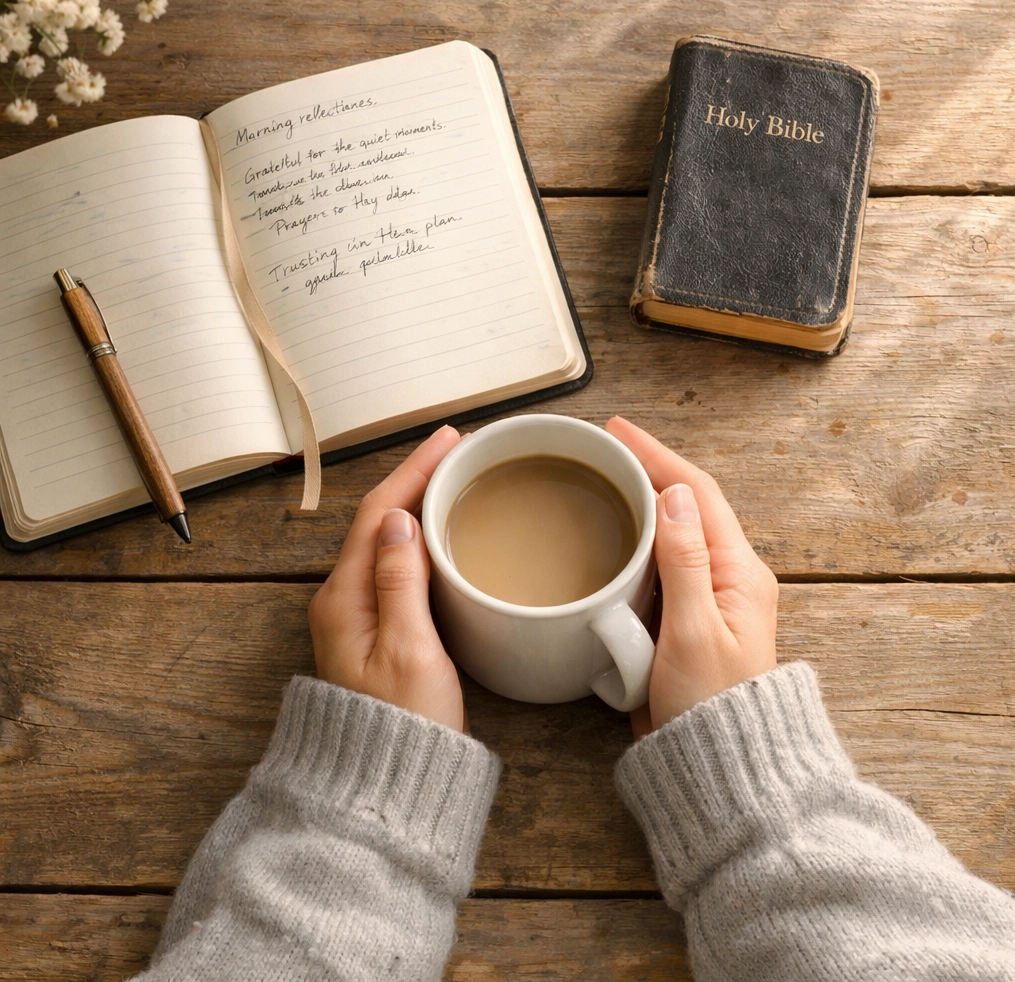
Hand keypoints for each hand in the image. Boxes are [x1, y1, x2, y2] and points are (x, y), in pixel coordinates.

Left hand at [308, 425, 466, 732]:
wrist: (385, 788)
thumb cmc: (403, 728)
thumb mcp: (410, 650)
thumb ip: (401, 581)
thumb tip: (399, 520)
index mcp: (344, 599)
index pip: (378, 514)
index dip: (413, 471)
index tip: (448, 441)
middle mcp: (342, 602)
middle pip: (378, 522)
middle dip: (415, 480)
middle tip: (457, 452)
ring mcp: (356, 617)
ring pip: (386, 543)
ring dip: (417, 505)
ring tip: (452, 479)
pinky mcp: (375, 632)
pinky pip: (393, 567)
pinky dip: (418, 539)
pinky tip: (441, 535)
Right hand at [605, 417, 777, 736]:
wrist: (719, 767)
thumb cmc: (711, 708)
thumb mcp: (695, 632)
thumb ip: (684, 562)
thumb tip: (676, 495)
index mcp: (738, 573)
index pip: (698, 494)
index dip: (658, 456)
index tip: (619, 429)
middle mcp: (727, 578)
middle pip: (686, 505)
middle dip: (647, 469)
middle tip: (603, 447)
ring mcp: (706, 598)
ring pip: (671, 534)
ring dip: (641, 501)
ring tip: (603, 477)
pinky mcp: (684, 620)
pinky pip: (659, 566)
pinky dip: (635, 541)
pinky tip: (610, 535)